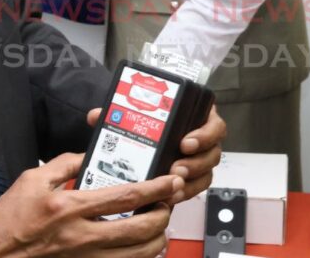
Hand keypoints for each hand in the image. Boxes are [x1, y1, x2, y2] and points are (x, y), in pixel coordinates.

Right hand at [0, 152, 178, 257]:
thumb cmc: (7, 220)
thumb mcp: (32, 180)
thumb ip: (64, 164)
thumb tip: (89, 156)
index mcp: (70, 206)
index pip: (125, 197)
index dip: (154, 190)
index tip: (169, 182)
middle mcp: (81, 236)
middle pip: (140, 231)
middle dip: (163, 216)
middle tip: (169, 204)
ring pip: (137, 256)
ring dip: (157, 241)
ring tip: (160, 227)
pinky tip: (140, 249)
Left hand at [87, 104, 224, 204]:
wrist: (147, 134)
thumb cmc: (149, 119)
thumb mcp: (137, 111)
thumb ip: (118, 112)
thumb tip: (96, 116)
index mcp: (197, 116)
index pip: (214, 125)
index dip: (204, 135)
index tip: (185, 143)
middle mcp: (203, 139)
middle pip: (212, 153)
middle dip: (195, 164)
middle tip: (175, 169)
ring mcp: (199, 160)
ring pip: (205, 174)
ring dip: (190, 182)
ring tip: (172, 188)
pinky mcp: (192, 178)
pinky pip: (194, 188)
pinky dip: (184, 193)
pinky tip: (170, 198)